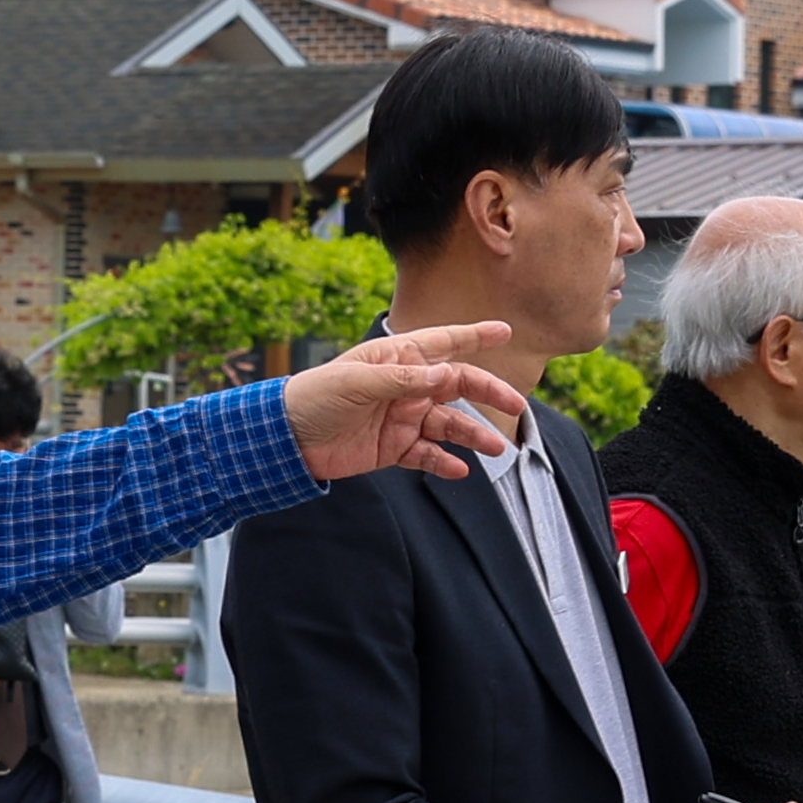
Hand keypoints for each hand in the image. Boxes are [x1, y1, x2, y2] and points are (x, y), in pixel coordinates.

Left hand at [278, 322, 522, 481]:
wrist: (286, 438)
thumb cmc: (315, 396)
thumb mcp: (357, 381)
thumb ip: (403, 379)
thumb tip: (446, 374)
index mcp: (397, 358)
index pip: (443, 343)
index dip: (473, 336)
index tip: (503, 331)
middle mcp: (407, 387)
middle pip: (457, 386)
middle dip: (488, 393)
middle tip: (516, 405)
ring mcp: (403, 418)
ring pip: (449, 424)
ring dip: (473, 435)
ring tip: (497, 449)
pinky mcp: (394, 448)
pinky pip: (428, 456)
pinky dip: (445, 463)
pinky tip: (461, 470)